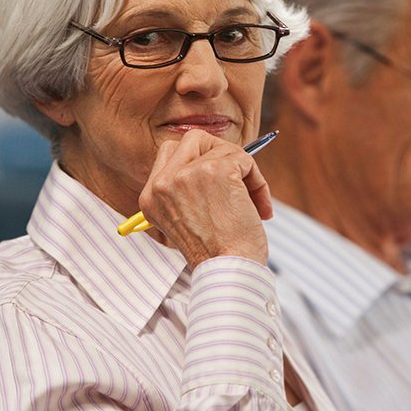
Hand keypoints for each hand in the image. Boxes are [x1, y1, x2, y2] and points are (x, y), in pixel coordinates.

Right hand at [137, 129, 271, 266]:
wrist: (228, 271)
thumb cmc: (216, 255)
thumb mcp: (185, 223)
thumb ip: (188, 192)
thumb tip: (215, 160)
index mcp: (150, 197)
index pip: (170, 154)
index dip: (199, 161)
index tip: (218, 184)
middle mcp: (163, 182)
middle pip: (193, 139)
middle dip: (220, 153)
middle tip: (237, 177)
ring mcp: (187, 174)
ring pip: (223, 148)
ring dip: (244, 172)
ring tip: (252, 202)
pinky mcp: (216, 170)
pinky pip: (245, 159)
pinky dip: (258, 181)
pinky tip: (259, 208)